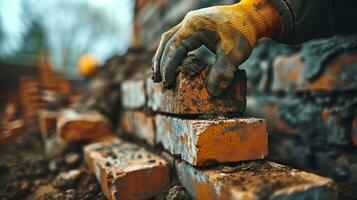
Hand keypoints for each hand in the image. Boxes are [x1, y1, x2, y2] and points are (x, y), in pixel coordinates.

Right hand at [152, 0, 280, 95]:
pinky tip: (171, 65)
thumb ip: (223, 71)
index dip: (168, 66)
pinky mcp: (194, 28)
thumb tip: (213, 92)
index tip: (167, 82)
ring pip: (169, 40)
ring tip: (158, 76)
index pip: (174, 47)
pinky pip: (177, 40)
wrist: (251, 17)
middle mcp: (188, 22)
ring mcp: (190, 24)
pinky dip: (171, 53)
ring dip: (162, 57)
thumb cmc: (243, 32)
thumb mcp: (235, 53)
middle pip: (166, 42)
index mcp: (194, 25)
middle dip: (160, 63)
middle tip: (158, 82)